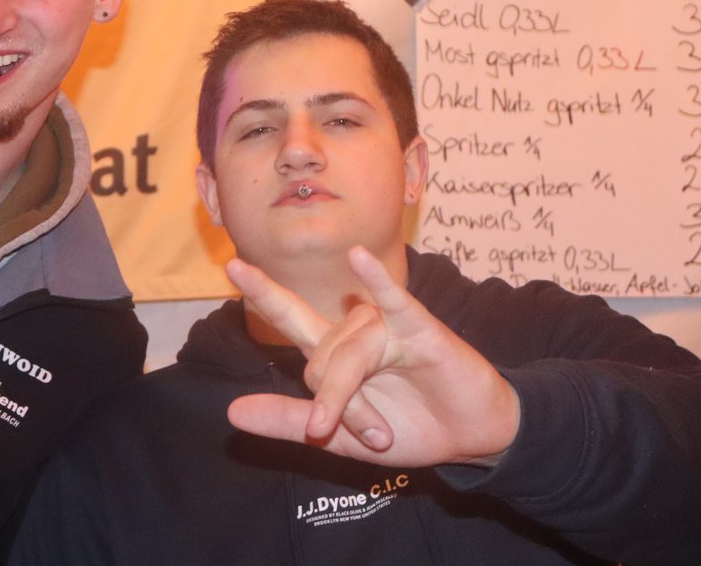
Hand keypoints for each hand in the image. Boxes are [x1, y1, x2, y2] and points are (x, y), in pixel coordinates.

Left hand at [226, 246, 520, 467]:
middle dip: (337, 409)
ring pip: (349, 360)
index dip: (263, 291)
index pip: (291, 315)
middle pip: (319, 361)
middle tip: (372, 436)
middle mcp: (356, 331)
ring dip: (361, 407)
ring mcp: (386, 326)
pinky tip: (358, 259)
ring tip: (385, 433)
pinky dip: (376, 282)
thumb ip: (288, 422)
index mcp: (334, 352)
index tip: (233, 264)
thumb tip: (231, 412)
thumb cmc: (410, 428)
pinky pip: (392, 303)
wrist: (470, 440)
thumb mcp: (340, 439)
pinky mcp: (420, 329)